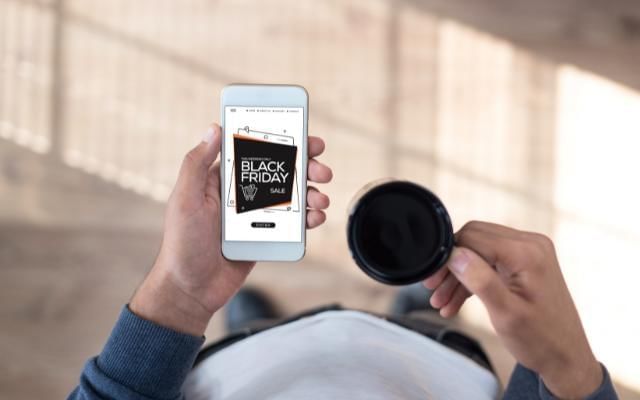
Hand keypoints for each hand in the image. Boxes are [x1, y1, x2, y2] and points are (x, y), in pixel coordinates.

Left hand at [130, 124, 331, 335]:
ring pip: (290, 197)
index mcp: (222, 179)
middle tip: (323, 171)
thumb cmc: (181, 244)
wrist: (191, 290)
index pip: (255, 151)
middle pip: (280, 172)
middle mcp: (241, 194)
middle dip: (306, 168)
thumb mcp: (185, 199)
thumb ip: (197, 163)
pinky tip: (315, 218)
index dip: (281, 141)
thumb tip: (214, 128)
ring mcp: (254, 216)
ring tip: (321, 199)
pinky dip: (307, 219)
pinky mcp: (264, 237)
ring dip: (311, 193)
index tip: (304, 136)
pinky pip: (291, 224)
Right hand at [424, 221, 602, 398]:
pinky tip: (456, 301)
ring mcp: (529, 252)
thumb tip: (454, 254)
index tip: (433, 280)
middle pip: (474, 240)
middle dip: (451, 266)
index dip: (448, 256)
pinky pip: (490, 260)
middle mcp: (531, 244)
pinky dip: (472, 278)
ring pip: (479, 251)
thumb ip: (479, 280)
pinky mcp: (525, 262)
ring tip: (442, 302)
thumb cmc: (541, 340)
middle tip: (434, 289)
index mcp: (527, 252)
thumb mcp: (505, 313)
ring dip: (458, 275)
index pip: (473, 237)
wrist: (565, 357)